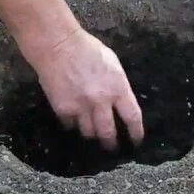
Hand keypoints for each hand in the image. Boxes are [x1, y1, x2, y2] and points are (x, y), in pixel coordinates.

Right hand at [24, 27, 144, 150]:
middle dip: (111, 143)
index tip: (136, 141)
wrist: (58, 46)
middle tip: (112, 147)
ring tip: (92, 134)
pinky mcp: (63, 109)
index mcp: (118, 88)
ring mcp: (81, 107)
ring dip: (91, 134)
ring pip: (89, 132)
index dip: (135, 132)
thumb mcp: (113, 64)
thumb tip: (119, 101)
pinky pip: (70, 125)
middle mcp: (101, 101)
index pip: (132, 117)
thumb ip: (117, 85)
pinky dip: (73, 124)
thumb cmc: (88, 49)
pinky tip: (74, 121)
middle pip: (108, 132)